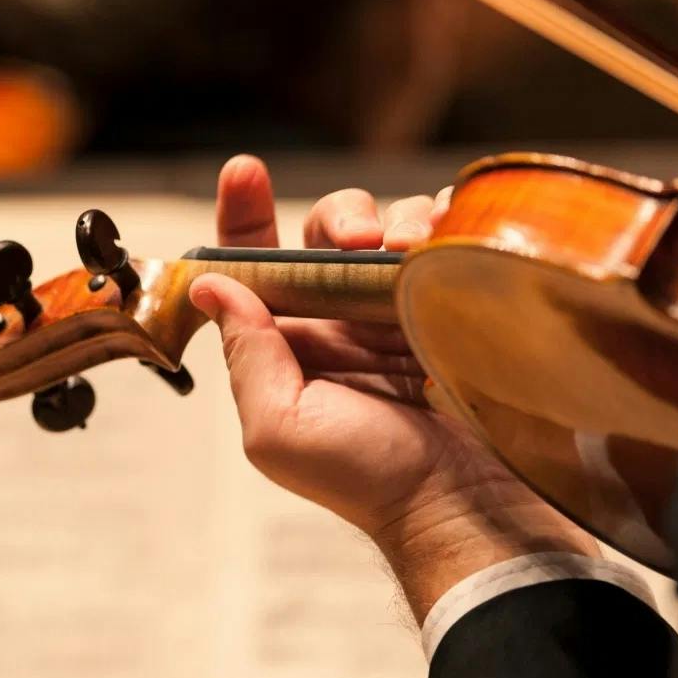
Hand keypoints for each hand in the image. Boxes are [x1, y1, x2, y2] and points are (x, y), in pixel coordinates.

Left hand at [189, 156, 597, 619]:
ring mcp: (403, 309)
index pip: (256, 263)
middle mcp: (342, 318)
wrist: (465, 505)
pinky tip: (451, 235)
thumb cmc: (369, 479)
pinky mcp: (458, 305)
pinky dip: (449, 223)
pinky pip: (450, 240)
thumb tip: (211, 284)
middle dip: (342, 216)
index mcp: (290, 343)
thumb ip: (245, 354)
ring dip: (400, 221)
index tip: (245, 172)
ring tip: (412, 252)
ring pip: (392, 226)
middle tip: (363, 239)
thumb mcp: (279, 427)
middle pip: (329, 230)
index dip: (245, 213)